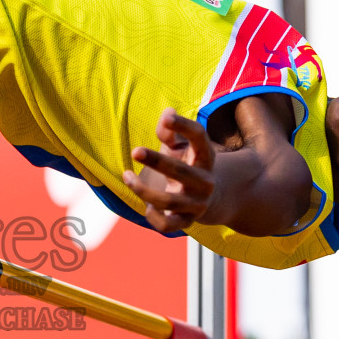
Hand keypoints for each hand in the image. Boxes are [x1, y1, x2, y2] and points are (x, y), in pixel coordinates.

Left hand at [121, 109, 217, 233]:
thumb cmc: (187, 163)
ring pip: (169, 201)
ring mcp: (197, 204)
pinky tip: (145, 206)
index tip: (166, 117)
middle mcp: (205, 181)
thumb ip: (169, 132)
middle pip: (181, 172)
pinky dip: (153, 217)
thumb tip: (166, 112)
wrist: (213, 198)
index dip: (184, 126)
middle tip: (135, 150)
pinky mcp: (187, 222)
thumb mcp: (180, 146)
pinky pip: (168, 226)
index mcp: (205, 157)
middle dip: (157, 162)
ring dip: (143, 190)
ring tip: (126, 175)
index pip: (200, 137)